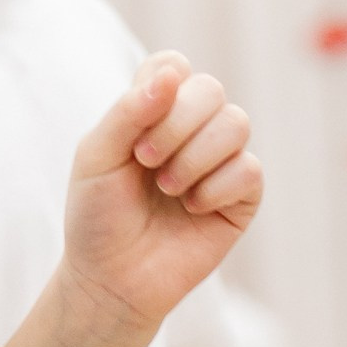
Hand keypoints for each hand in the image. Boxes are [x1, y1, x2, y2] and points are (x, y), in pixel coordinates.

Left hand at [64, 56, 263, 337]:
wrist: (111, 280)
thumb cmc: (98, 217)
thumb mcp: (96, 157)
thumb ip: (129, 111)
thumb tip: (173, 76)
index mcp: (154, 112)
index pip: (174, 66)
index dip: (161, 86)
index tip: (134, 125)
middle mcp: (191, 130)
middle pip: (210, 89)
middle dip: (176, 123)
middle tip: (145, 160)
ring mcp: (220, 161)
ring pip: (236, 123)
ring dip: (195, 156)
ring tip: (168, 189)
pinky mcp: (241, 197)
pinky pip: (249, 169)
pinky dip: (215, 188)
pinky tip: (192, 208)